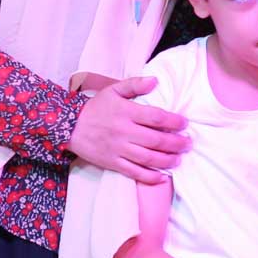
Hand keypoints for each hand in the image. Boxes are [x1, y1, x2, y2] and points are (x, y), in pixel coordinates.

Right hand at [68, 76, 190, 183]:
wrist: (69, 126)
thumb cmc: (95, 107)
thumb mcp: (113, 90)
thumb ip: (135, 84)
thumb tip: (155, 80)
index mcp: (126, 112)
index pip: (156, 117)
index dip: (174, 122)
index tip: (185, 124)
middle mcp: (124, 131)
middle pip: (156, 140)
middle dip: (176, 143)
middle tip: (188, 143)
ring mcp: (118, 149)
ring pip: (148, 158)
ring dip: (167, 160)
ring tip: (179, 159)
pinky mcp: (112, 163)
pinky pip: (134, 172)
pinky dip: (149, 177)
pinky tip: (162, 177)